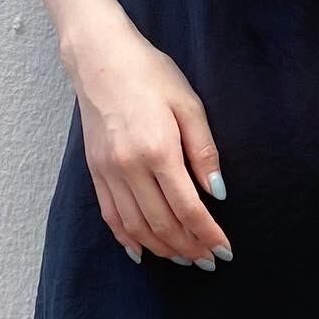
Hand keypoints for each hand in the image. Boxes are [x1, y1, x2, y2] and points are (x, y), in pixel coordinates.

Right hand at [66, 21, 233, 268]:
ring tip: (184, 259)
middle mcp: (129, 167)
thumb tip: (217, 192)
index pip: (188, 207)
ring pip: (135, 227)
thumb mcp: (189, 104)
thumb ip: (204, 150)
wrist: (100, 58)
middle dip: (189, 247)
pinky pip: (110, 216)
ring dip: (162, 249)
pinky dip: (127, 239)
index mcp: (158, 149)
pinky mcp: (94, 171)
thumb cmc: (150, 74)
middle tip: (208, 260)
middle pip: (162, 224)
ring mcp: (107, 171)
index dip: (208, 233)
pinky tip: (142, 252)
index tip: (224, 250)